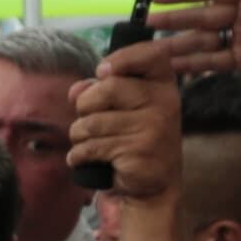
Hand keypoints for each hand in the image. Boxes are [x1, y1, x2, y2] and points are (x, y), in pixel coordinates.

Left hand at [66, 58, 188, 204]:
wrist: (153, 185)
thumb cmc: (133, 138)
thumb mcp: (122, 108)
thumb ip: (99, 90)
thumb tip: (76, 90)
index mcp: (163, 85)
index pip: (152, 54)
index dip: (123, 57)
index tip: (102, 71)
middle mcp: (164, 103)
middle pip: (107, 88)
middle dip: (85, 105)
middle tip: (88, 120)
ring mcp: (153, 128)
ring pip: (91, 122)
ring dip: (78, 135)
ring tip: (90, 143)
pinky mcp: (138, 152)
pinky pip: (90, 147)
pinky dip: (78, 155)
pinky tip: (86, 159)